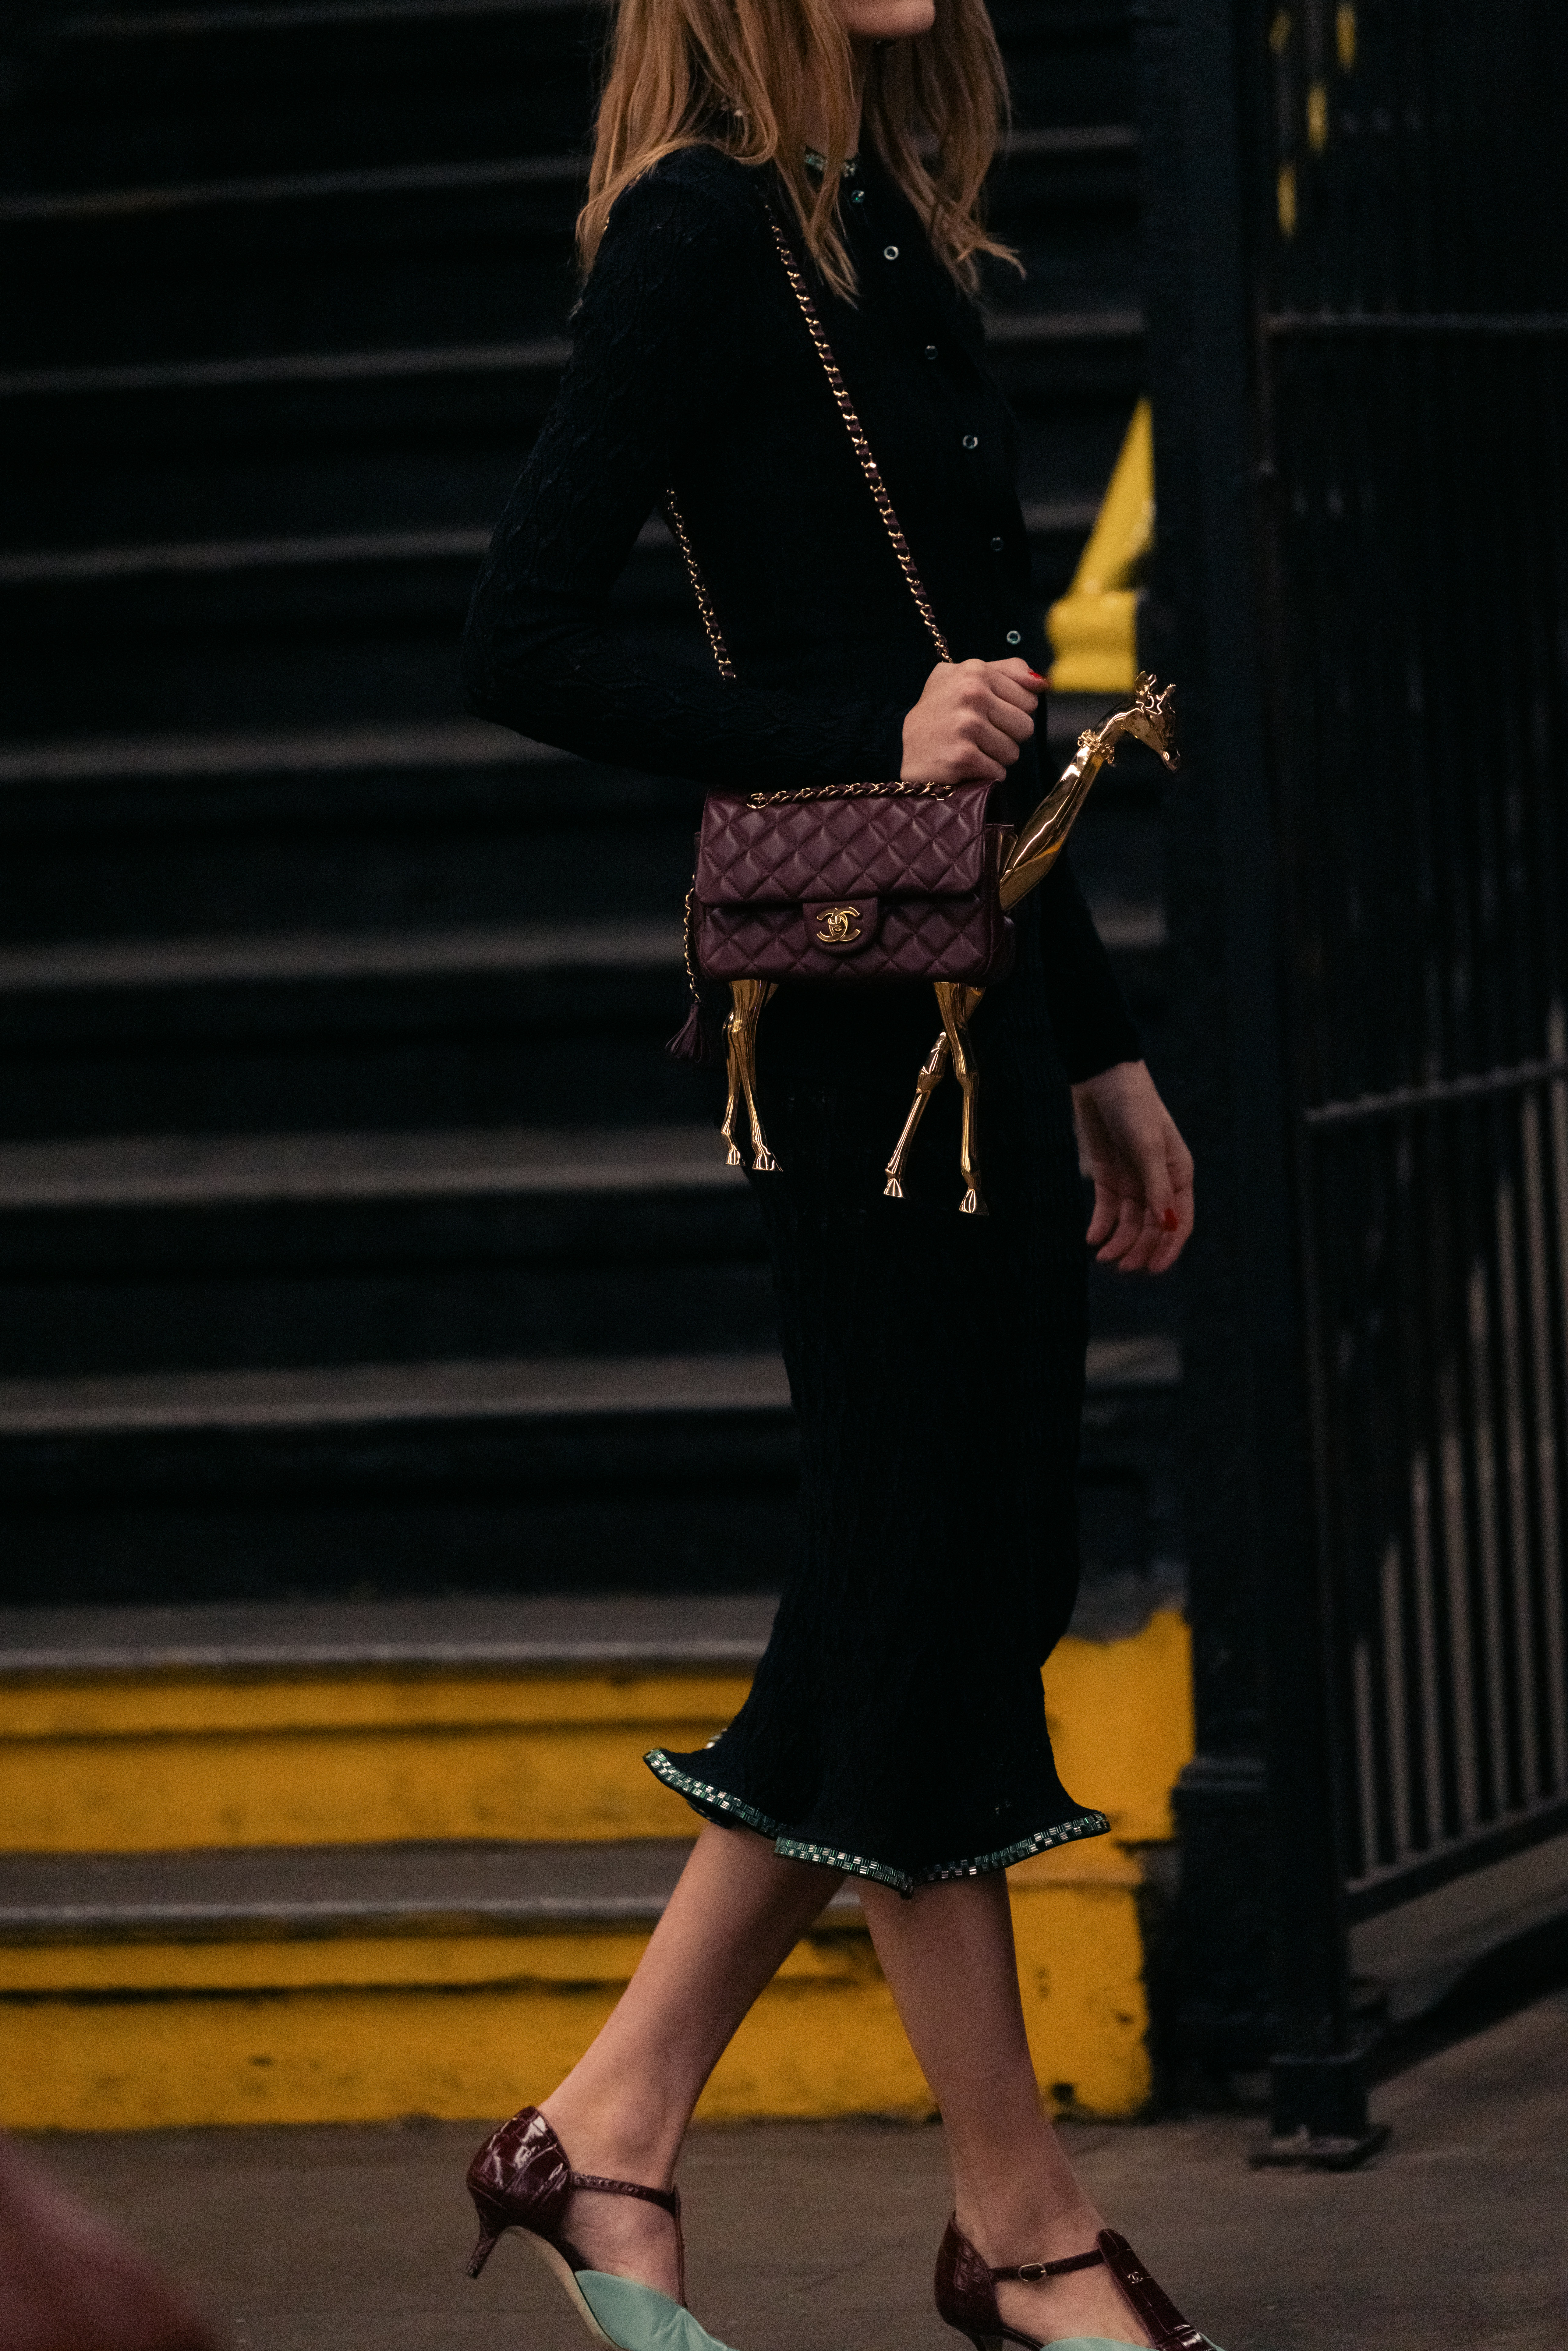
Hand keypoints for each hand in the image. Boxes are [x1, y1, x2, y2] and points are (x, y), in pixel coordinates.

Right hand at [901, 656, 1042, 783]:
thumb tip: (1042, 683)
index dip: (1012, 712)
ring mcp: (967, 725)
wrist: (898, 747)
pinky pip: (998, 772)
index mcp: (975, 670)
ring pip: (1013, 752)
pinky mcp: (963, 756)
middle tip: (979, 736)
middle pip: (1025, 726)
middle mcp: (971, 693)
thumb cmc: (938, 713)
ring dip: (995, 757)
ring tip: (970, 749)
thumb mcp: (964, 677)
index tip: (989, 715)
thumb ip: (1007, 671)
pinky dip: (985, 774)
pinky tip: (965, 765)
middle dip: (1007, 737)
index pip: (1029, 699)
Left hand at [1072, 1060, 1193, 1273]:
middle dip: (1139, 1249)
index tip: (1153, 1270)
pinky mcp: (1107, 1175)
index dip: (1168, 1247)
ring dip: (1119, 1241)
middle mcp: (1157, 1181)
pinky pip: (1107, 1208)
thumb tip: (1168, 1226)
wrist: (1100, 1078)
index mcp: (1178, 1174)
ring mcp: (1132, 1179)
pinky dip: (1101, 1225)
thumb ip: (1157, 1188)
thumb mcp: (1147, 1146)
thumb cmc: (1133, 1107)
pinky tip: (1092, 1238)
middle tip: (1121, 1268)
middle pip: (1152, 1226)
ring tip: (1103, 1258)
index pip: (1179, 1221)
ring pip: (1129, 1221)